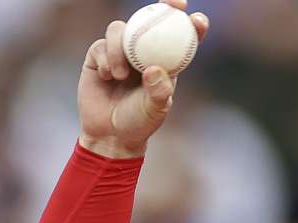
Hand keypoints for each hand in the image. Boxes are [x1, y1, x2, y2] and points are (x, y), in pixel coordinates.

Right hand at [77, 0, 208, 157]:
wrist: (110, 134)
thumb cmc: (139, 123)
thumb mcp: (154, 111)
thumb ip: (158, 92)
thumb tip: (154, 69)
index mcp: (166, 63)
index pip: (182, 39)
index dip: (192, 25)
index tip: (198, 19)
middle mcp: (144, 52)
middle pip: (154, 19)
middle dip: (165, 5)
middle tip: (171, 2)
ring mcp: (121, 51)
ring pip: (122, 29)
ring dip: (120, 48)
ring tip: (120, 75)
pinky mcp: (99, 55)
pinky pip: (102, 44)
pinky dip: (106, 58)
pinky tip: (108, 76)